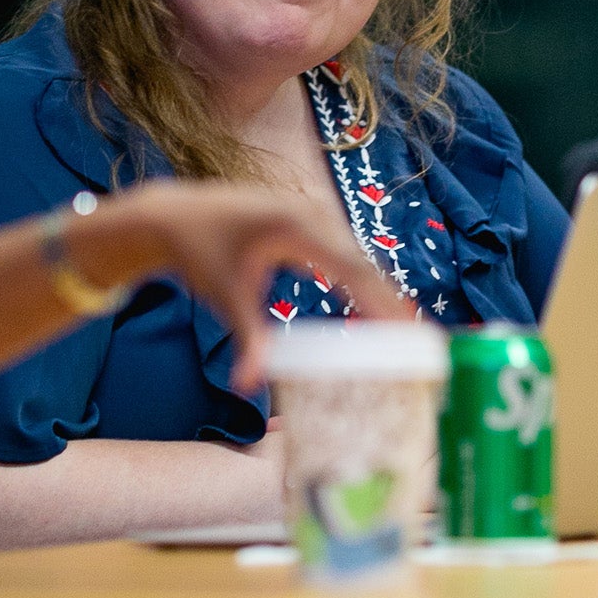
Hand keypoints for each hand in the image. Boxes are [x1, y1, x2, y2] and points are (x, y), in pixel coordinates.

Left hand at [73, 181, 411, 392]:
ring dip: (381, 290)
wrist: (175, 215)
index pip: (351, 267)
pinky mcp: (308, 219)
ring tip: (410, 329)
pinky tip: (378, 308)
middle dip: (392, 299)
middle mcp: (310, 212)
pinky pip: (343, 251)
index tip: (408, 329)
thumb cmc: (199, 254)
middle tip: (422, 339)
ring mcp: (311, 211)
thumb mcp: (224, 298)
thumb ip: (246, 340)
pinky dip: (362, 279)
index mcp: (294, 225)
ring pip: (356, 255)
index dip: (383, 299)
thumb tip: (248, 386)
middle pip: (363, 260)